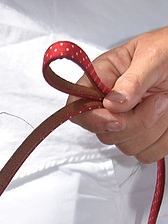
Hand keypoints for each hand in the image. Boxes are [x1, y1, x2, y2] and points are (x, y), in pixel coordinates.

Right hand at [70, 26, 167, 162]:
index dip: (93, 118)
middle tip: (158, 99)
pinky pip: (146, 154)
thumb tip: (113, 102)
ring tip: (165, 101)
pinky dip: (163, 139)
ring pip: (127, 147)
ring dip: (153, 128)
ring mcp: (127, 122)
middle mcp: (111, 103)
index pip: (77, 107)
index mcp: (104, 77)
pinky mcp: (143, 138)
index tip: (117, 118)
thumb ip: (133, 79)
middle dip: (135, 122)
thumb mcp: (154, 55)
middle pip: (105, 133)